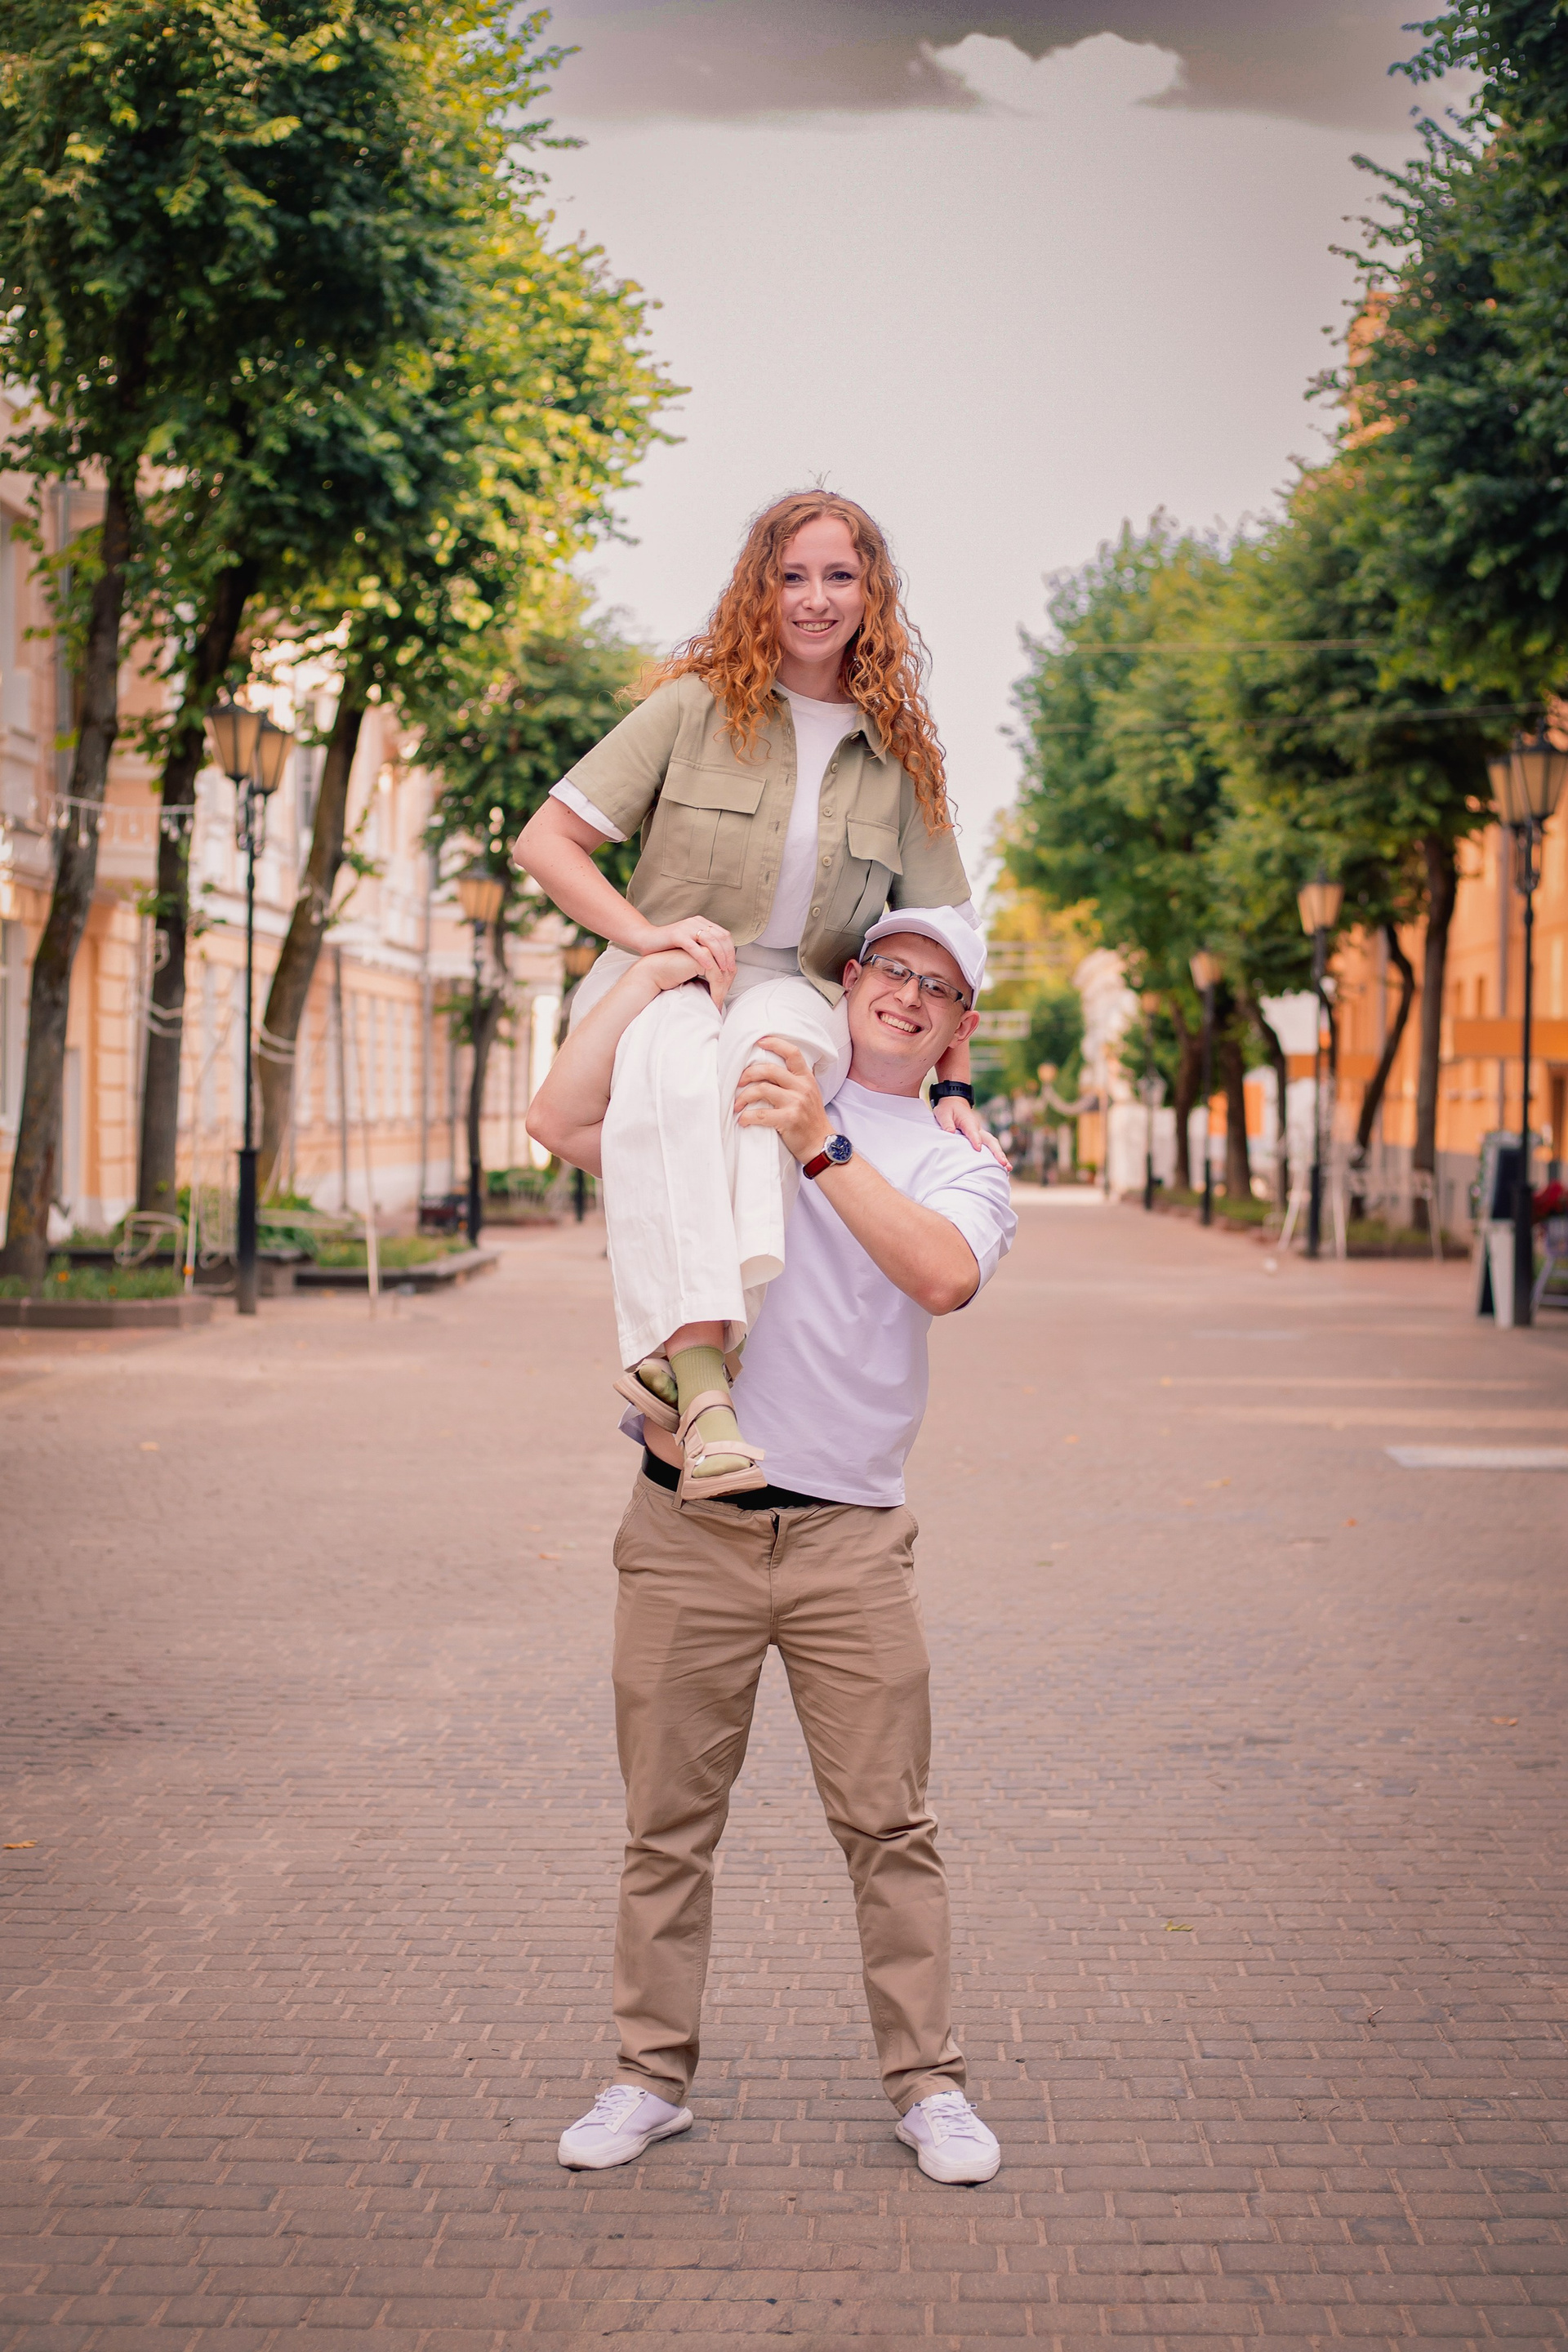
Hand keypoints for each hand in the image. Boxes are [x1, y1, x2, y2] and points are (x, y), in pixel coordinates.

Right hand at [636, 917, 735, 988]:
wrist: (645, 940)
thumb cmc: (668, 946)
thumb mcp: (690, 943)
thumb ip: (703, 946)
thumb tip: (721, 958)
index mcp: (701, 923)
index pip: (724, 935)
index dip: (731, 950)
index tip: (733, 965)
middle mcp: (696, 922)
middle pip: (720, 937)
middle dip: (728, 955)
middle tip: (731, 970)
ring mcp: (686, 927)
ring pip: (710, 941)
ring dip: (719, 956)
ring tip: (723, 970)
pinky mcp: (677, 935)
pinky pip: (694, 947)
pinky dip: (703, 957)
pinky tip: (708, 967)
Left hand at [734, 1037, 829, 1163]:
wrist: (821, 1144)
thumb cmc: (810, 1120)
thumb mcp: (809, 1094)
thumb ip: (794, 1081)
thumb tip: (766, 1070)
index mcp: (806, 1078)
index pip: (792, 1053)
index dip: (775, 1044)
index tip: (759, 1042)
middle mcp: (802, 1087)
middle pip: (769, 1070)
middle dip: (748, 1074)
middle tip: (737, 1082)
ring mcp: (796, 1102)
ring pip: (761, 1089)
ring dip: (743, 1097)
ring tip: (736, 1105)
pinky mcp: (789, 1119)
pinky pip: (760, 1114)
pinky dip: (747, 1116)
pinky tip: (742, 1120)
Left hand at [935, 1092, 1010, 1169]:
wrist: (955, 1103)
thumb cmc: (948, 1109)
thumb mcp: (943, 1113)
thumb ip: (946, 1123)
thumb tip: (950, 1132)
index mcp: (968, 1122)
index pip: (973, 1132)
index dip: (976, 1140)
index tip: (978, 1149)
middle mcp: (977, 1128)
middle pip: (989, 1140)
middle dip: (996, 1152)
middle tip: (1003, 1163)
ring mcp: (980, 1133)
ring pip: (992, 1144)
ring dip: (1000, 1155)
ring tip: (1008, 1168)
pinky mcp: (980, 1137)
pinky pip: (990, 1146)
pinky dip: (997, 1155)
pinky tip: (1003, 1166)